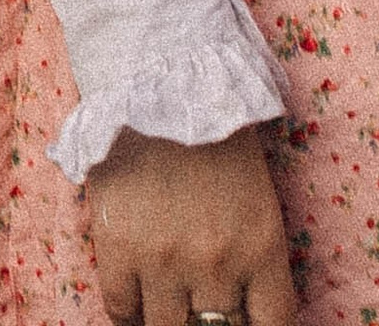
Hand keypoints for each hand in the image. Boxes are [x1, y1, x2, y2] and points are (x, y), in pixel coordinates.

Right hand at [83, 123, 296, 325]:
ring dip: (169, 319)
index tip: (244, 322)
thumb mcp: (257, 194)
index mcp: (262, 245)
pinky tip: (138, 294)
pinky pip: (122, 312)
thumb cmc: (216, 131)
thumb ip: (255, 256)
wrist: (158, 76)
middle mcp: (216, 263)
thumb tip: (248, 311)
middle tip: (203, 304)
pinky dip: (130, 311)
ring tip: (169, 300)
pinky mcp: (116, 251)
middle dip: (211, 324)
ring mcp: (163, 261)